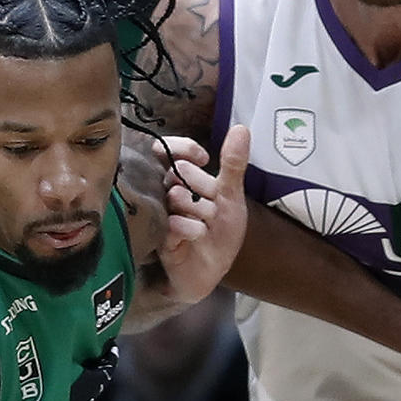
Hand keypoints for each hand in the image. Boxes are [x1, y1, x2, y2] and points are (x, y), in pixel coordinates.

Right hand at [155, 124, 250, 306]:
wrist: (212, 272)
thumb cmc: (219, 233)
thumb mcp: (232, 196)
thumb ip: (233, 164)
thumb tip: (240, 128)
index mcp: (183, 179)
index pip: (170, 149)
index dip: (185, 148)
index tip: (204, 158)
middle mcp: (167, 193)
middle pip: (179, 173)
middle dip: (203, 189)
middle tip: (213, 209)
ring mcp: (161, 215)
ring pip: (177, 197)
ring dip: (201, 211)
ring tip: (207, 224)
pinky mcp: (160, 238)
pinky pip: (175, 224)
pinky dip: (193, 229)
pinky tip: (199, 235)